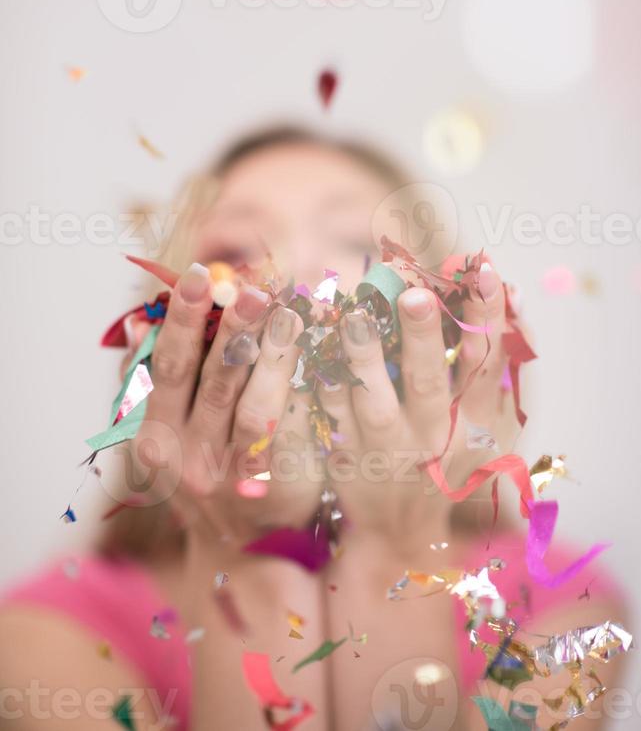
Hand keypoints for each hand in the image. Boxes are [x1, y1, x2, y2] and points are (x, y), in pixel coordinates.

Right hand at [124, 264, 324, 547]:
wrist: (237, 552)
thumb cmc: (205, 475)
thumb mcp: (169, 437)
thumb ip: (157, 386)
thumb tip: (137, 325)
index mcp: (156, 437)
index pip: (168, 368)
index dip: (184, 320)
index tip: (201, 275)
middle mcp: (185, 457)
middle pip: (206, 380)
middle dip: (227, 326)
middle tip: (247, 283)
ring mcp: (227, 476)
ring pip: (249, 404)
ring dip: (268, 354)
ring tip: (287, 310)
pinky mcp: (270, 486)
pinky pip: (287, 432)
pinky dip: (300, 391)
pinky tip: (318, 354)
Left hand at [317, 257, 509, 555]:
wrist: (406, 533)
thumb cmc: (453, 458)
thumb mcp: (489, 419)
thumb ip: (496, 358)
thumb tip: (510, 290)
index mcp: (473, 421)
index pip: (487, 363)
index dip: (489, 317)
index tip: (488, 272)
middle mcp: (432, 434)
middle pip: (428, 381)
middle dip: (423, 337)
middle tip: (414, 295)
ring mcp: (385, 448)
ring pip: (373, 400)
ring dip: (363, 358)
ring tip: (354, 317)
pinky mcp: (345, 454)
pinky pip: (330, 413)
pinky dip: (321, 379)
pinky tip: (313, 342)